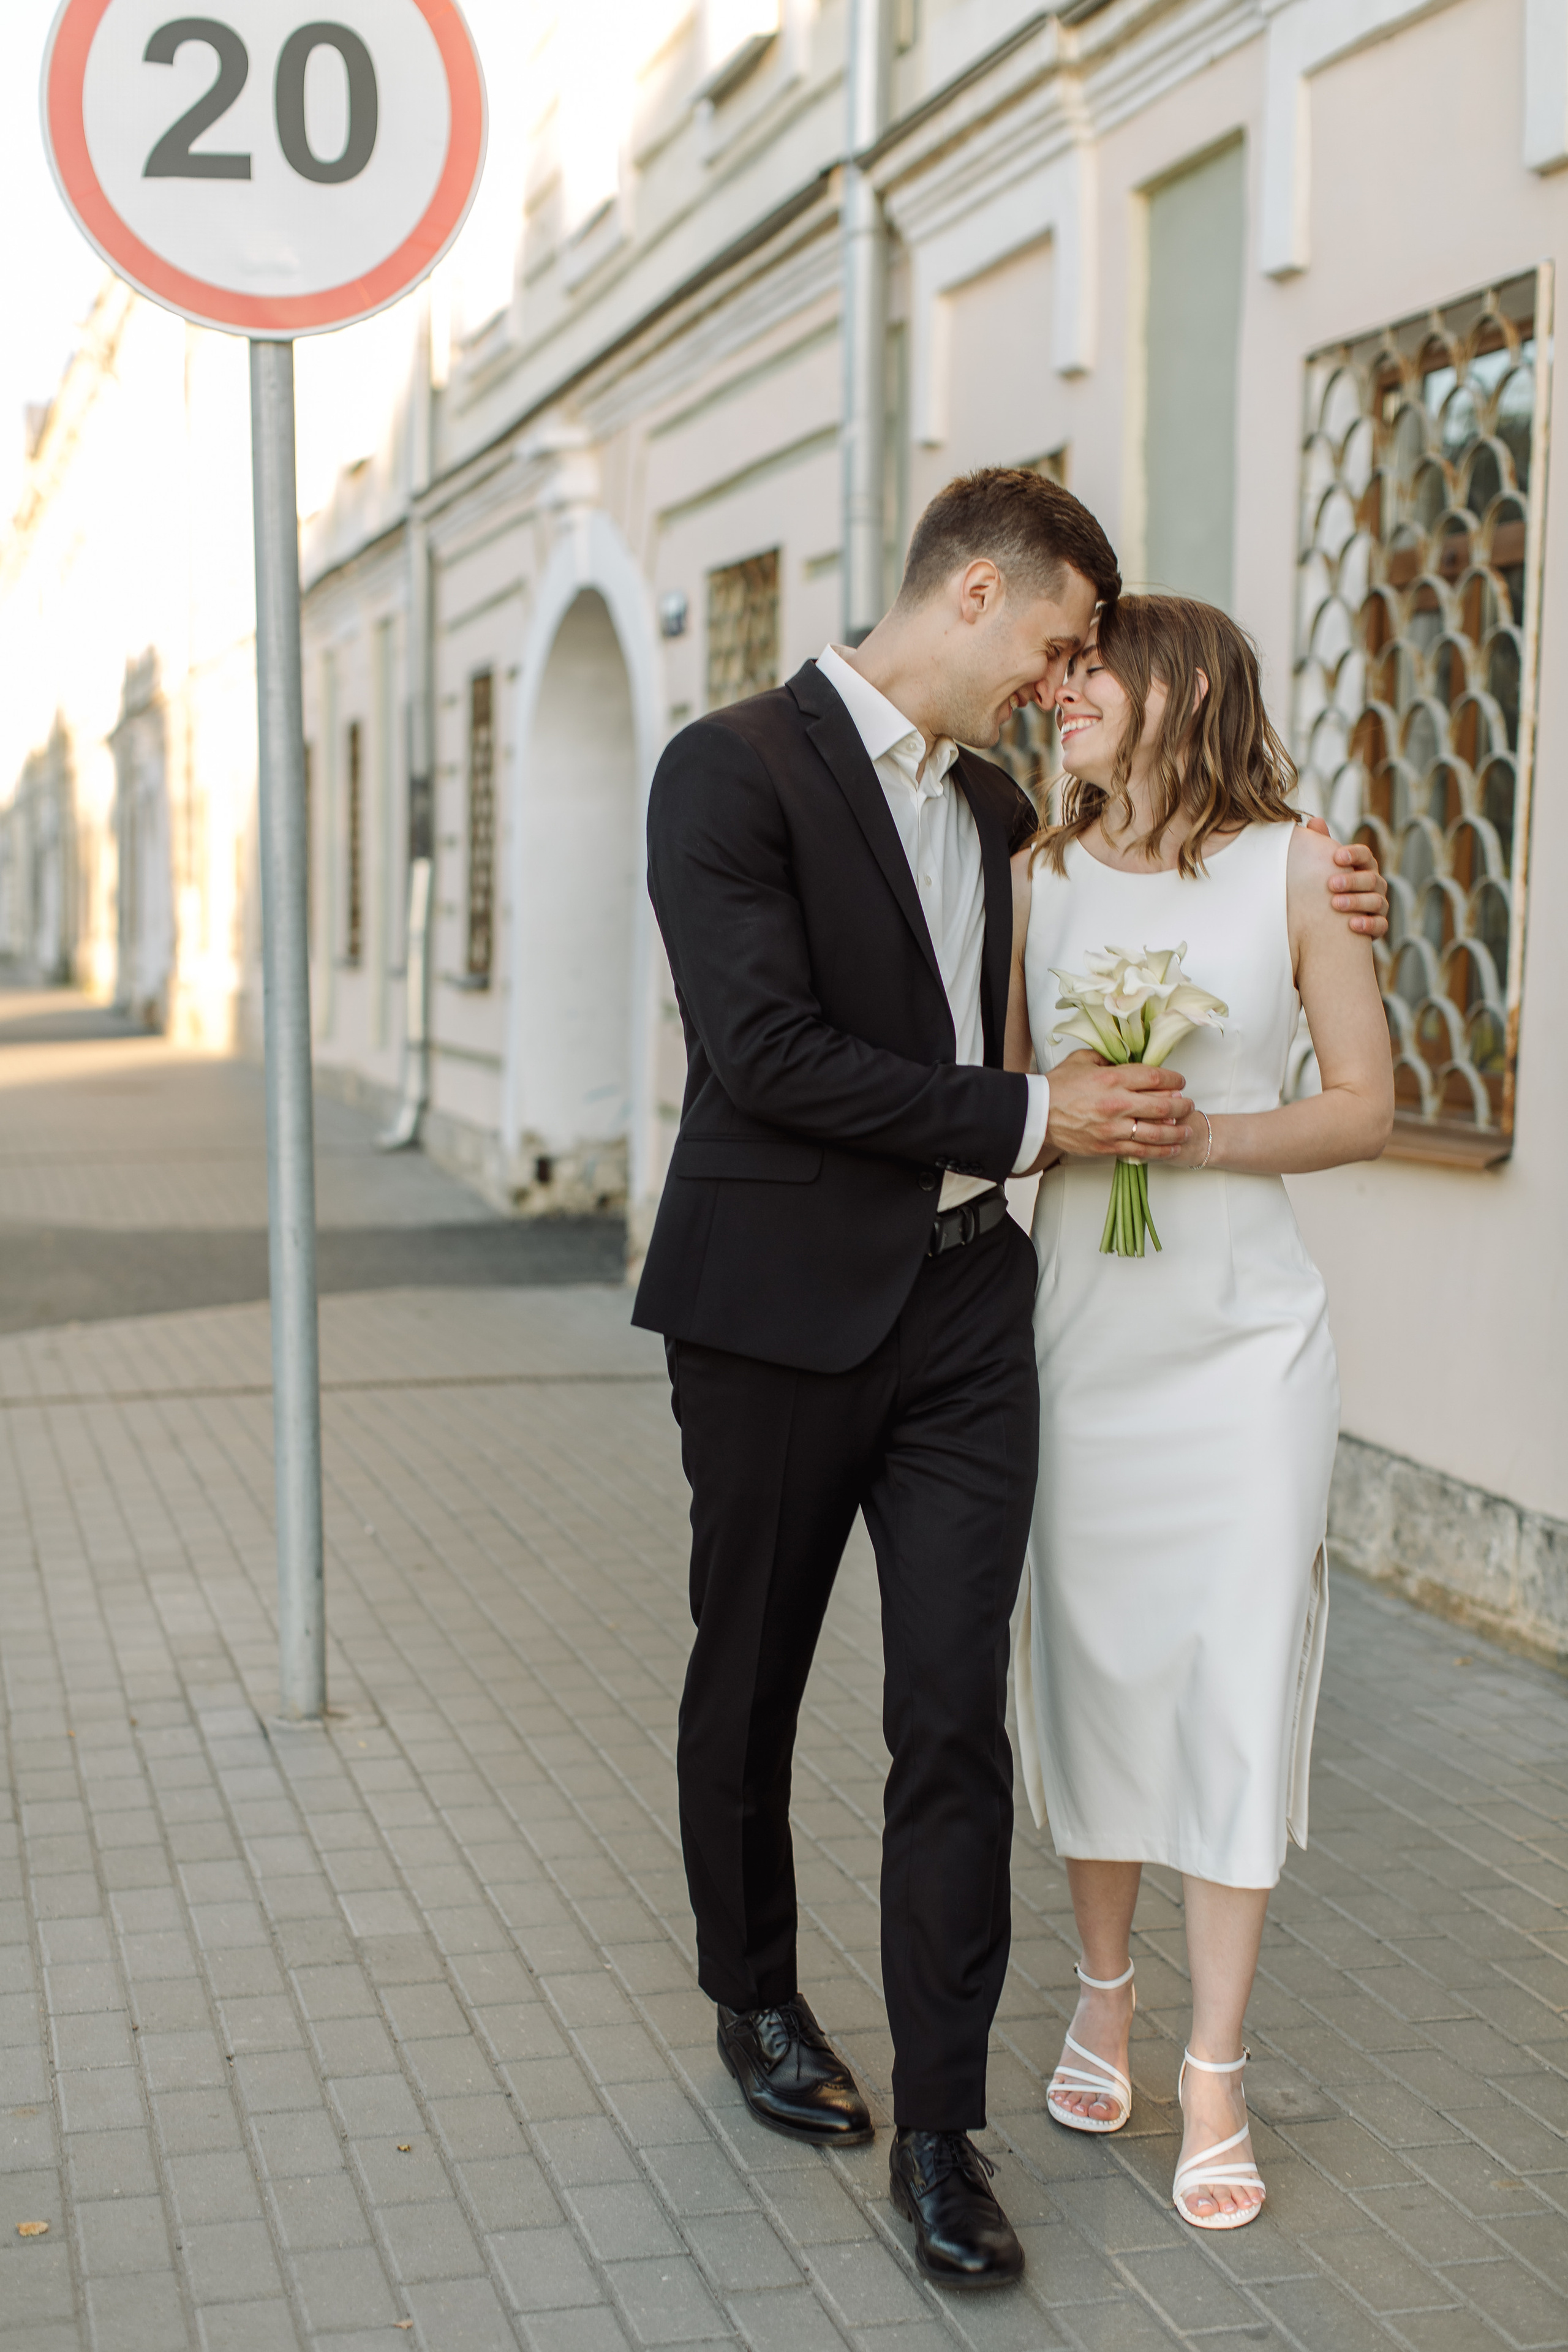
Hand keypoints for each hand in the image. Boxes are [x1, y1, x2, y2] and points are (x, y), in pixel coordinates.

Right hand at [1034, 1050, 1191, 1165]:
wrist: (1035, 1115)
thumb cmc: (1057, 1087)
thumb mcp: (1082, 1060)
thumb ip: (1108, 1058)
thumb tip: (1125, 1058)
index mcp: (1112, 1079)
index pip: (1155, 1078)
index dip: (1174, 1080)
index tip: (1180, 1082)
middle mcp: (1117, 1104)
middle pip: (1163, 1105)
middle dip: (1182, 1105)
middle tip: (1188, 1104)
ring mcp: (1113, 1128)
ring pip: (1157, 1132)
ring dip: (1177, 1131)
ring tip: (1187, 1129)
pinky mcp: (1107, 1147)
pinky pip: (1141, 1151)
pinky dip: (1160, 1151)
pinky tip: (1172, 1148)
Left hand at [1302, 815, 1388, 936]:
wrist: (1330, 923)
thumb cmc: (1328, 888)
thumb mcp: (1324, 867)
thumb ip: (1322, 846)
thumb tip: (1315, 821)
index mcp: (1363, 867)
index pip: (1365, 855)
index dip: (1353, 854)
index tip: (1336, 857)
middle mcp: (1375, 884)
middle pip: (1371, 878)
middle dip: (1351, 880)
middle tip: (1331, 884)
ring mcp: (1379, 905)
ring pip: (1376, 901)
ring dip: (1356, 902)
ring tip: (1335, 904)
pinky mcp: (1379, 925)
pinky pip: (1381, 925)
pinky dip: (1368, 924)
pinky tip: (1352, 925)